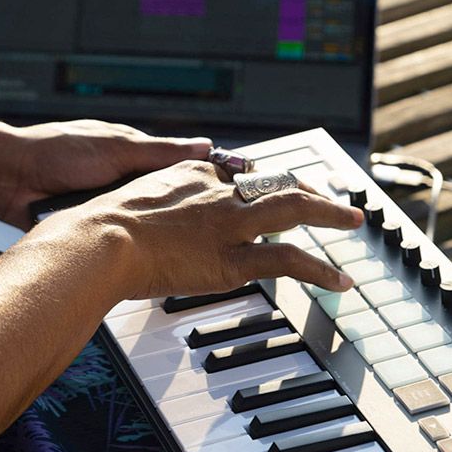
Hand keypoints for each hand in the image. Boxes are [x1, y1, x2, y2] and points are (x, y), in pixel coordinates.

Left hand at [0, 117, 211, 227]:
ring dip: (142, 229)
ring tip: (163, 241)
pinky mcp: (87, 223)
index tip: (222, 197)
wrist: (9, 178)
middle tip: (196, 228)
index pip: (175, 170)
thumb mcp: (116, 147)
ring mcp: (103, 203)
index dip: (198, 184)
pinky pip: (112, 234)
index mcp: (130, 153)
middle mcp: (120, 178)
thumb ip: (160, 152)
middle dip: (172, 213)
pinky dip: (117, 240)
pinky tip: (128, 248)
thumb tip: (204, 146)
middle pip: (159, 199)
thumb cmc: (56, 151)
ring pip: (137, 220)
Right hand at [82, 159, 362, 301]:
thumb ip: (148, 195)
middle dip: (305, 187)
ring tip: (352, 220)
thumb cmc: (100, 223)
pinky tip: (338, 281)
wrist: (98, 240)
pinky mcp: (231, 259)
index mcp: (190, 170)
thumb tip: (146, 201)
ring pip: (293, 210)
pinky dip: (318, 271)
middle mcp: (216, 191)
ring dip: (328, 214)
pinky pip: (286, 262)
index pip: (238, 170)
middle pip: (274, 181)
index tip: (270, 184)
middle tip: (327, 195)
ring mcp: (228, 224)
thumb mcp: (127, 194)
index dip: (260, 178)